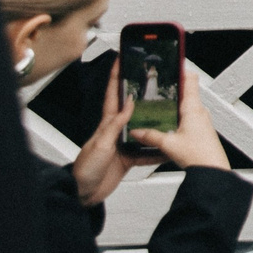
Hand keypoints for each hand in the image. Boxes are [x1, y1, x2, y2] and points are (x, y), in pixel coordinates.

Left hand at [74, 59, 157, 205]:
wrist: (82, 194)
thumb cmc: (84, 169)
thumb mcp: (101, 144)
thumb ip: (116, 124)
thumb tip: (129, 102)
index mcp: (107, 123)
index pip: (112, 94)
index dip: (117, 75)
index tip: (123, 59)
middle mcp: (116, 131)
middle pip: (133, 107)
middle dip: (143, 92)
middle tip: (156, 80)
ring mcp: (123, 144)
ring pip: (144, 127)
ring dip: (156, 120)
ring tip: (171, 111)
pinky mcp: (129, 158)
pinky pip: (147, 151)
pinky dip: (158, 149)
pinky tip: (168, 146)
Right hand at [129, 64, 229, 172]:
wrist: (213, 171)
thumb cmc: (198, 155)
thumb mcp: (168, 144)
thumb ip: (150, 136)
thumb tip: (136, 131)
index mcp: (193, 109)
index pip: (190, 80)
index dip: (180, 70)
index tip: (170, 62)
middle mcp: (199, 111)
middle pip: (187, 91)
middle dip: (173, 85)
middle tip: (158, 81)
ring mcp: (201, 120)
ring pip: (187, 104)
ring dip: (175, 100)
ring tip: (158, 99)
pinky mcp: (201, 129)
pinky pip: (188, 115)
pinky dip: (178, 113)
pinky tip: (167, 119)